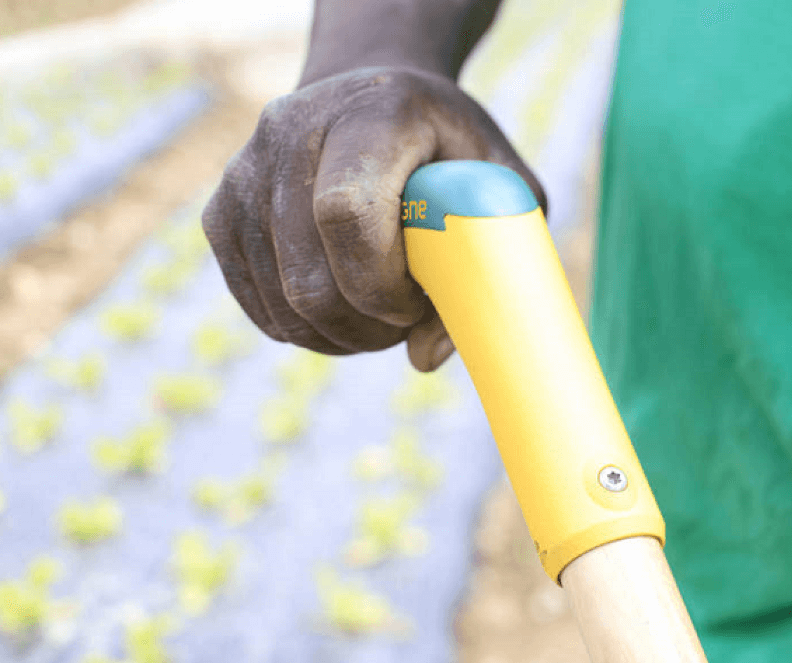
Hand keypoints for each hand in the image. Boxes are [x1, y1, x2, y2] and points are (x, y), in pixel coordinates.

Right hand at [202, 65, 546, 371]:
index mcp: (373, 113)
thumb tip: (424, 358)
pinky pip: (253, 301)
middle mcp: (293, 130)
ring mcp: (246, 171)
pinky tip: (336, 312)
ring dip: (334, 335)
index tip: (416, 304)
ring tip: (374, 319)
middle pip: (308, 278)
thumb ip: (488, 264)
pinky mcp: (220, 209)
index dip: (381, 285)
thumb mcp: (497, 187)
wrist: (368, 99)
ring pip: (280, 302)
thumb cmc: (444, 151)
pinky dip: (299, 328)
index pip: (347, 213)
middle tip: (399, 327)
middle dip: (361, 329)